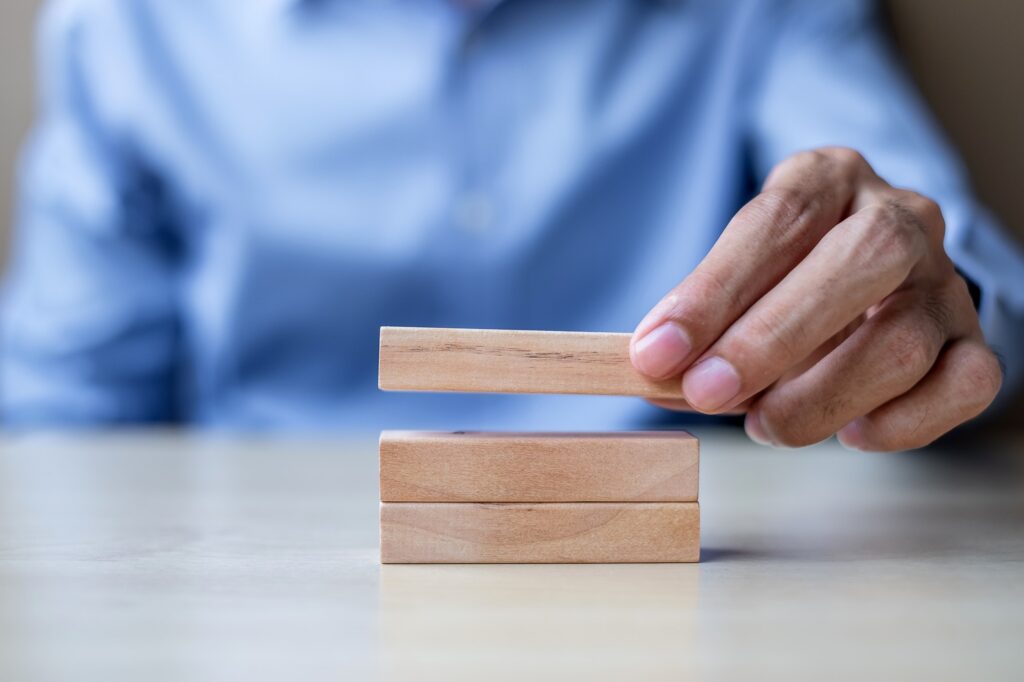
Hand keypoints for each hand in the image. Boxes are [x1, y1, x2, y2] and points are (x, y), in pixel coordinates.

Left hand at [630, 147, 1001, 450]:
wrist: (852, 287)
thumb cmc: (776, 283)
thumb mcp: (730, 283)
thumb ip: (696, 325)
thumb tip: (653, 372)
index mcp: (827, 180)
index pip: (776, 222)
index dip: (713, 291)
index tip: (658, 351)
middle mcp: (900, 218)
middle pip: (862, 260)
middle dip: (771, 338)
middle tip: (706, 392)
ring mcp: (944, 281)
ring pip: (905, 338)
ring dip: (820, 397)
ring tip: (764, 424)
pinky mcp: (972, 341)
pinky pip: (965, 385)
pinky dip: (903, 423)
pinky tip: (850, 435)